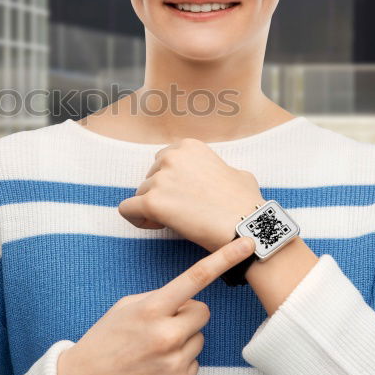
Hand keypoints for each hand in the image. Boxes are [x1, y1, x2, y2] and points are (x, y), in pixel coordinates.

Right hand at [56, 236, 256, 374]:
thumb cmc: (105, 339)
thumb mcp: (126, 307)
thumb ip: (160, 299)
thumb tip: (189, 302)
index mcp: (152, 308)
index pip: (196, 278)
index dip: (225, 258)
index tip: (248, 242)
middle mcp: (167, 334)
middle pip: (202, 311)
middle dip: (187, 314)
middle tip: (161, 324)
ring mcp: (174, 362)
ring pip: (199, 337)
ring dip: (183, 339)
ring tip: (153, 349)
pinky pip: (195, 362)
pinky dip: (180, 362)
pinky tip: (156, 366)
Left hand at [117, 137, 265, 251]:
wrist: (247, 227)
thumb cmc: (245, 203)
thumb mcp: (236, 172)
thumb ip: (216, 168)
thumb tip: (217, 174)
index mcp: (189, 147)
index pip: (163, 161)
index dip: (171, 181)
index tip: (184, 197)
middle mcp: (172, 157)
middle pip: (150, 178)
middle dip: (162, 195)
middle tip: (182, 212)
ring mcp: (160, 179)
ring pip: (140, 195)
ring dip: (153, 209)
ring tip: (176, 222)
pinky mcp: (152, 203)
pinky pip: (127, 210)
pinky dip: (137, 219)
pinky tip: (156, 226)